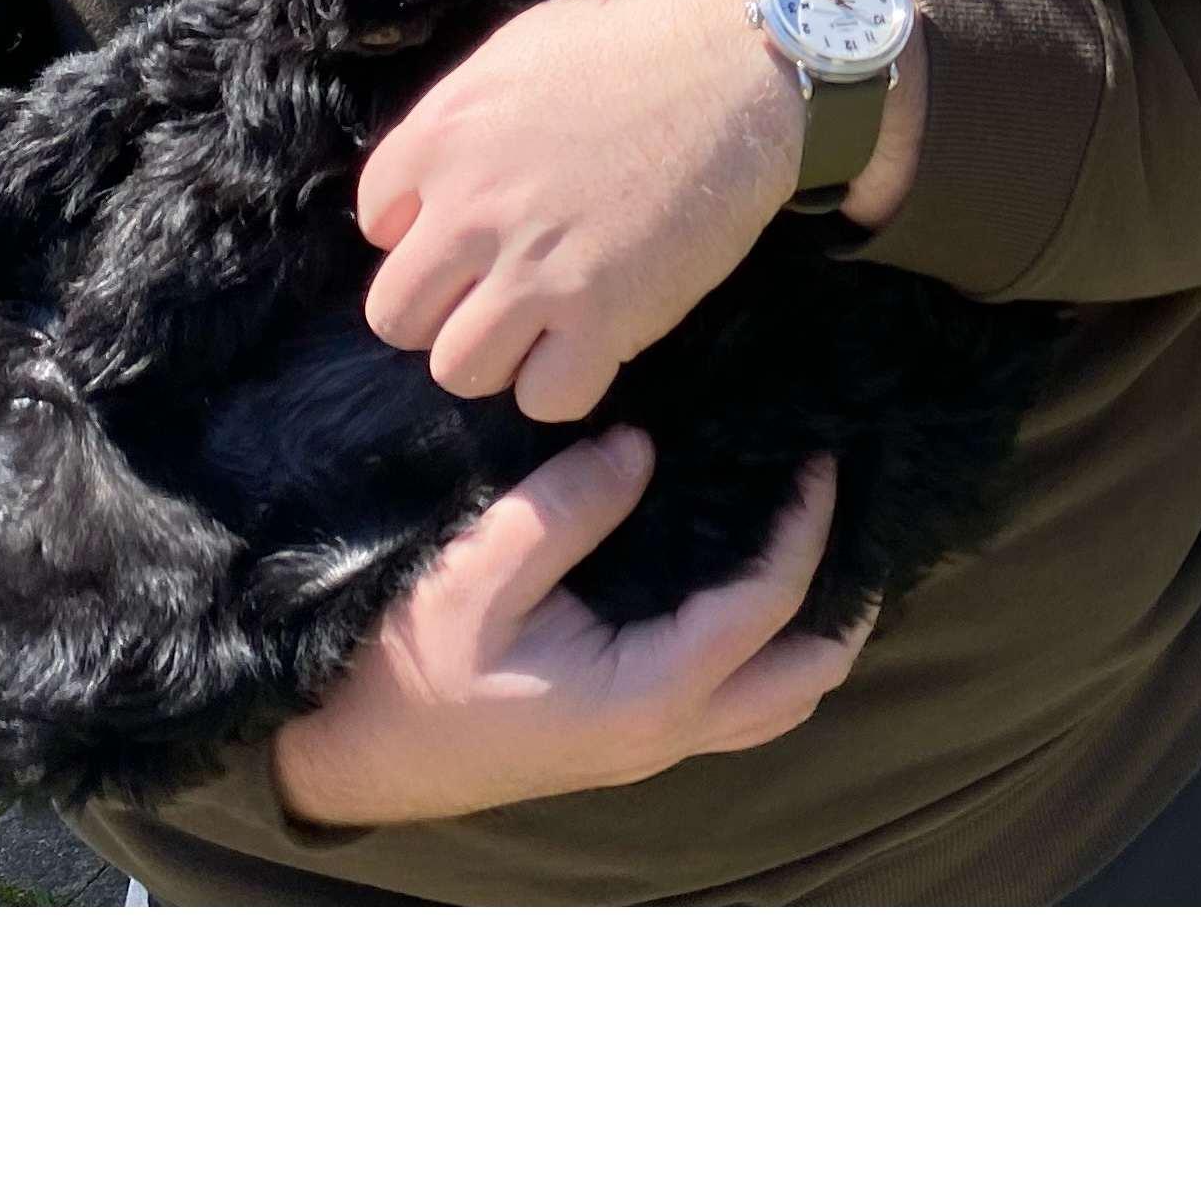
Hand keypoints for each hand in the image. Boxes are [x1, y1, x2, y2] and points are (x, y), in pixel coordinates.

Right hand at [271, 434, 867, 829]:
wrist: (346, 753)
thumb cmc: (406, 668)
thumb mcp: (478, 574)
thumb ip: (567, 507)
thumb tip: (640, 447)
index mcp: (646, 696)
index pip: (767, 606)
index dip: (806, 529)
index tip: (819, 458)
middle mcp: (664, 734)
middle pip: (803, 679)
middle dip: (845, 604)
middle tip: (854, 516)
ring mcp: (646, 745)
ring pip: (773, 704)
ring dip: (809, 633)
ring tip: (816, 549)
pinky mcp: (622, 735)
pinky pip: (728, 701)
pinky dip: (762, 648)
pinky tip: (742, 583)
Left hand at [358, 0, 801, 422]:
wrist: (744, 66)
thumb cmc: (640, 44)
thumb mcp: (519, 51)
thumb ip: (459, 118)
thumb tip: (431, 178)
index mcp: (442, 138)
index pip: (376, 224)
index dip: (424, 231)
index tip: (473, 226)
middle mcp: (471, 211)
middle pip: (397, 315)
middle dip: (444, 308)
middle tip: (498, 288)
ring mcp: (534, 271)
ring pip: (458, 369)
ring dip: (498, 354)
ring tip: (546, 322)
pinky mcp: (604, 318)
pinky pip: (544, 399)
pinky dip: (566, 382)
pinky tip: (595, 340)